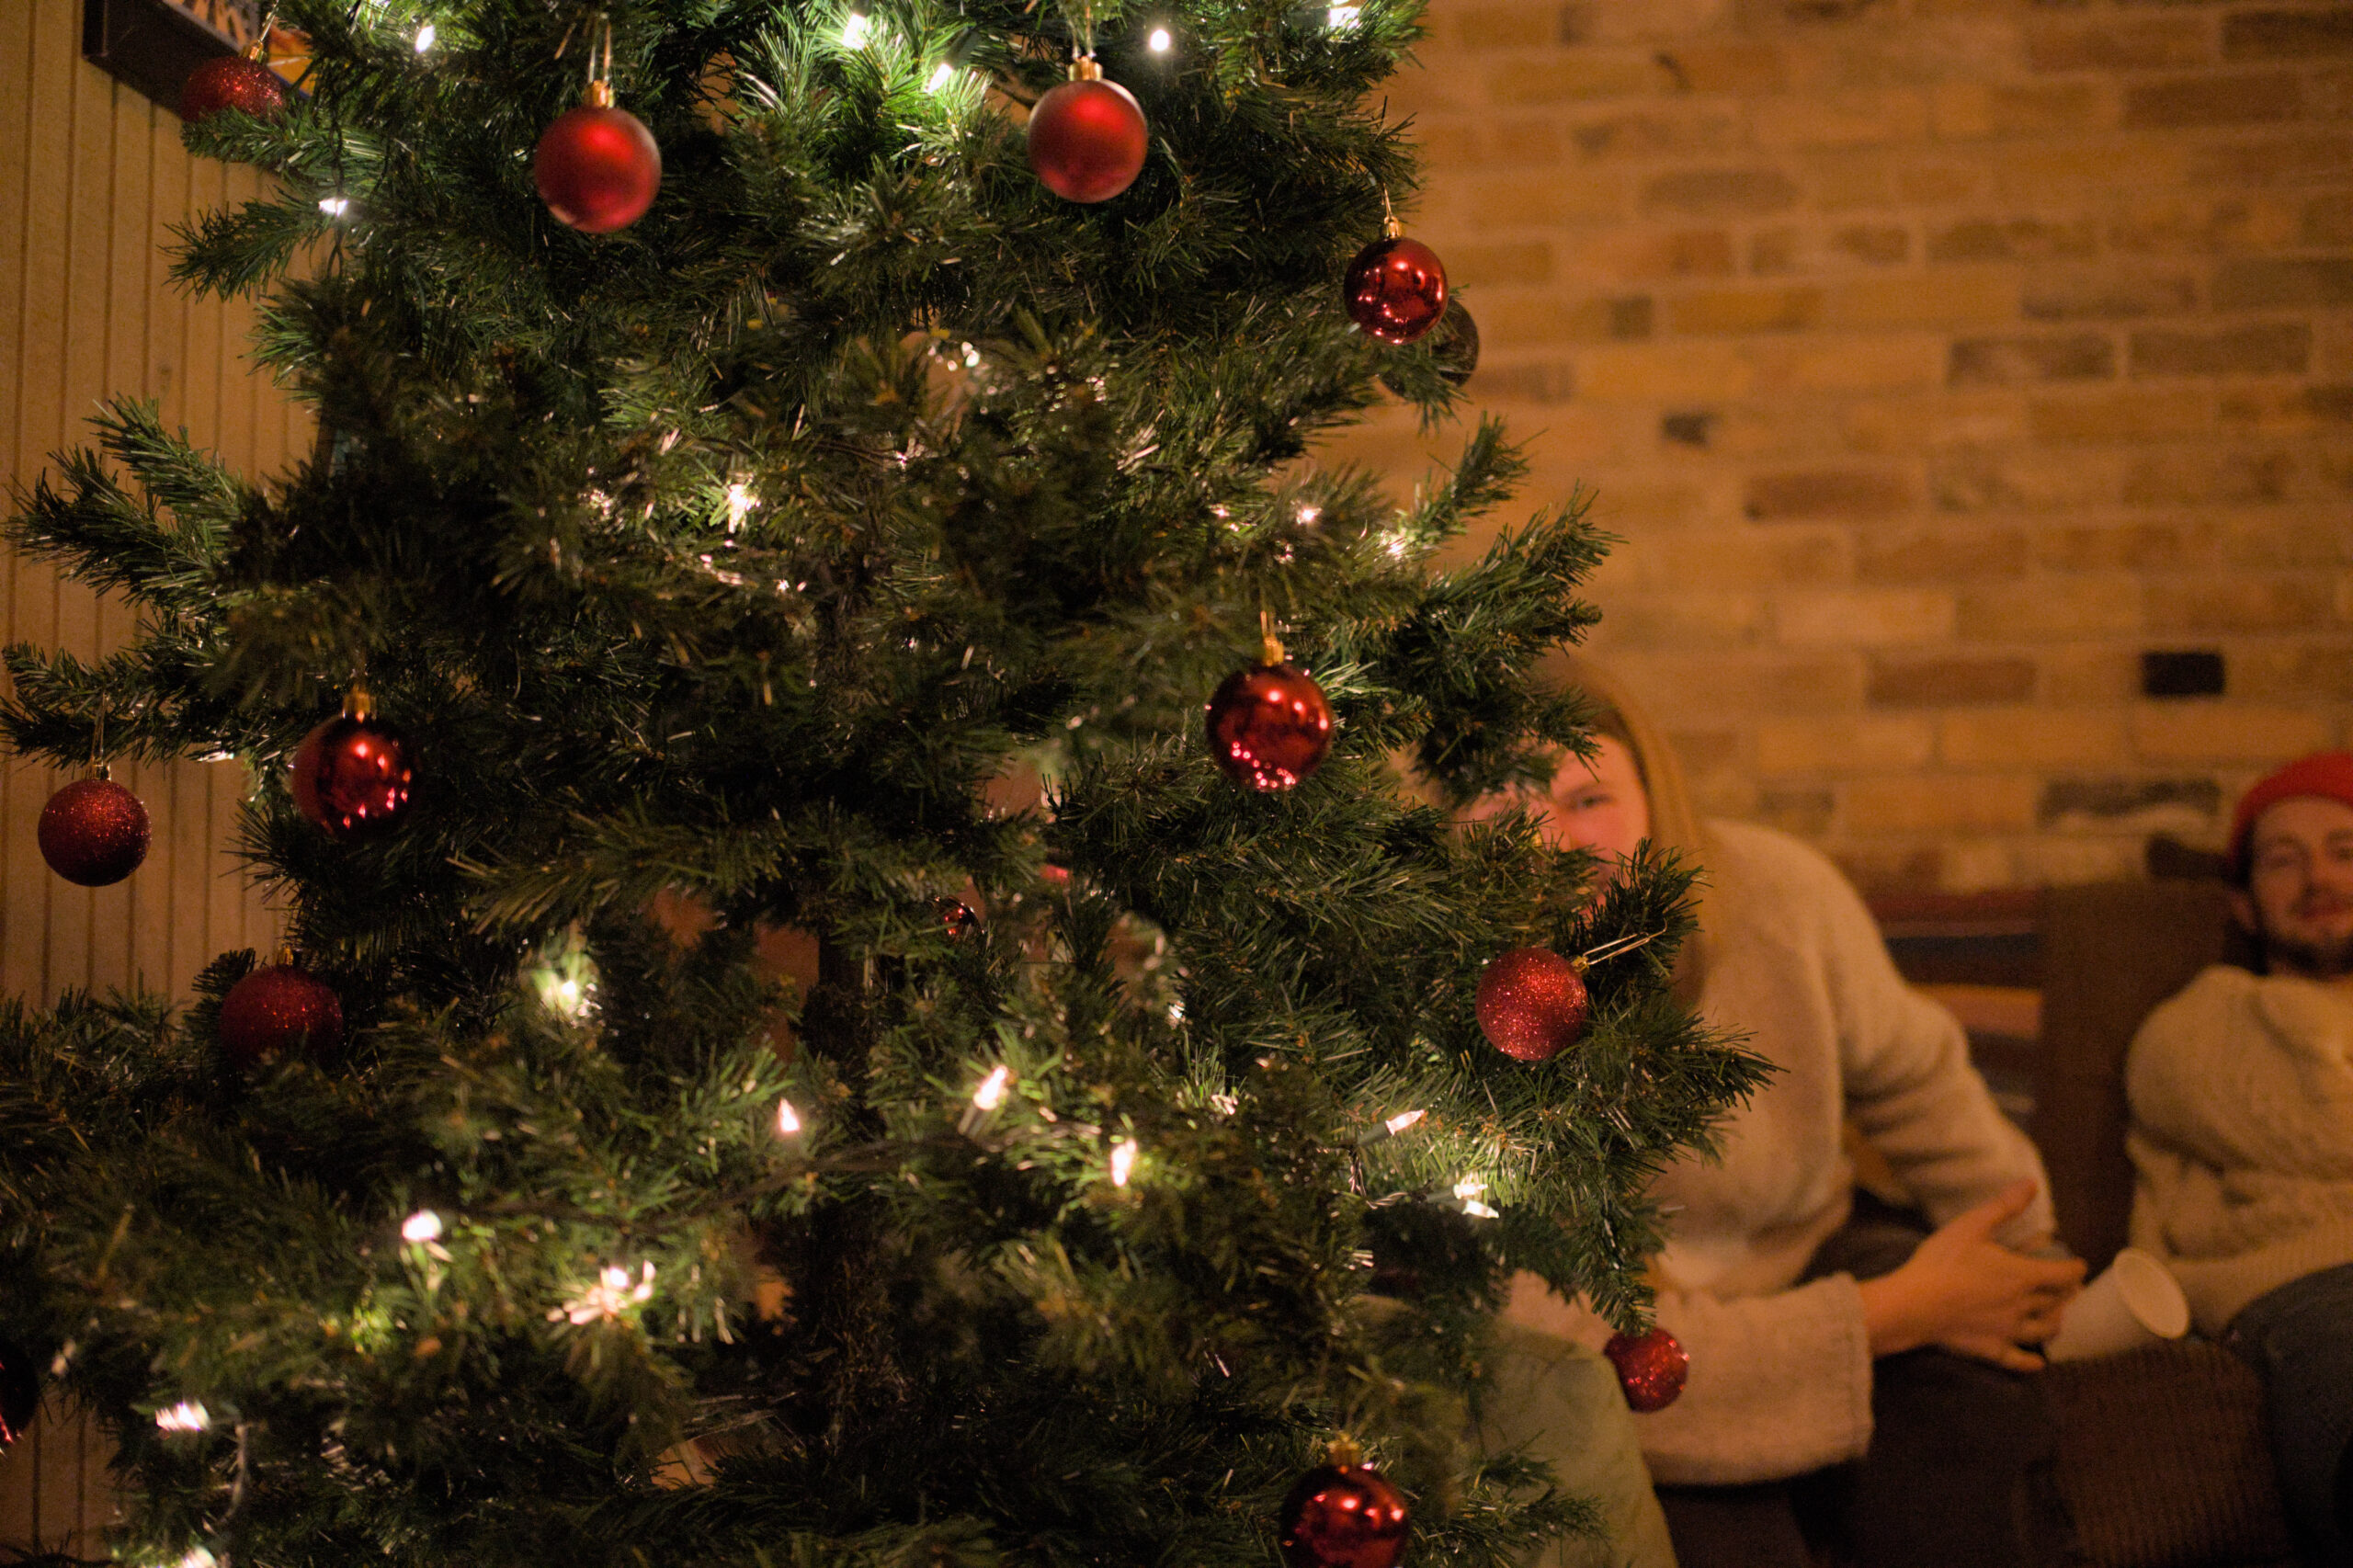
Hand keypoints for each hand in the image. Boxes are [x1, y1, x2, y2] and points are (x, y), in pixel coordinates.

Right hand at [1855, 1179, 2086, 1371]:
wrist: (1915, 1303)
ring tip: (2057, 1317)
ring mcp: (2008, 1331)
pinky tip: (2039, 1363)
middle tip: (2071, 1288)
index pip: (2063, 1274)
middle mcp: (2023, 1306)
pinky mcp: (1991, 1349)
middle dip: (2067, 1294)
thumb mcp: (1972, 1225)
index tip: (2079, 1265)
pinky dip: (2033, 1362)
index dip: (2075, 1268)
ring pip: (2044, 1331)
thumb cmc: (1943, 1261)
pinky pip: (2019, 1360)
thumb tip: (2032, 1184)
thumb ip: (2005, 1207)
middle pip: (2057, 1302)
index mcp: (2023, 1276)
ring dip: (2055, 1323)